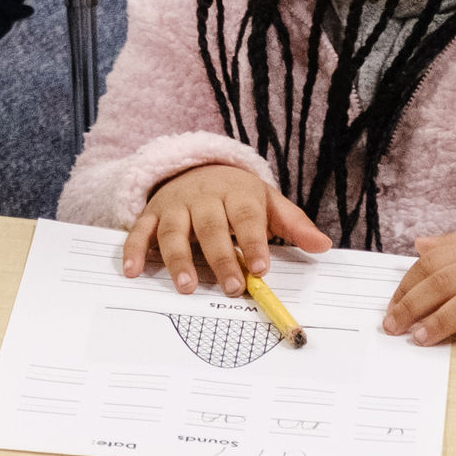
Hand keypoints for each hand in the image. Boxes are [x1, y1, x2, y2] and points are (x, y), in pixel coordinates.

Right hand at [123, 164, 333, 295]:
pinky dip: (133, 250)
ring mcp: (174, 205)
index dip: (253, 242)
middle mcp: (203, 197)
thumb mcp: (268, 202)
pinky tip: (133, 271)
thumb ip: (294, 224)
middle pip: (211, 228)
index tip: (261, 269)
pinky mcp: (152, 213)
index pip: (247, 217)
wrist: (197, 167)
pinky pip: (140, 231)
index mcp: (236, 192)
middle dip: (221, 259)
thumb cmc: (238, 196)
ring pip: (173, 231)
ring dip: (178, 260)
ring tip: (186, 287)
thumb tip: (323, 245)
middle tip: (233, 288)